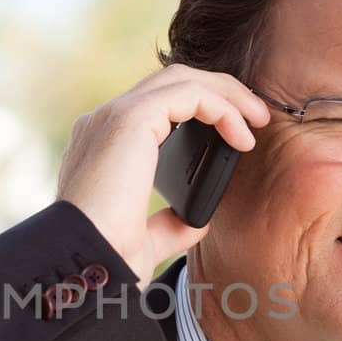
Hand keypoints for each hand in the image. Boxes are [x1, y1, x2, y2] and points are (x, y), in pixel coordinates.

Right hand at [56, 64, 269, 286]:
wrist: (83, 261)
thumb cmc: (106, 257)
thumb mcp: (144, 240)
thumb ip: (168, 224)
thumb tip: (194, 220)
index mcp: (101, 145)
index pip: (156, 107)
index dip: (200, 110)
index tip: (235, 136)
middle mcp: (102, 122)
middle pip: (171, 82)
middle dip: (220, 92)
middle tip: (256, 119)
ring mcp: (113, 115)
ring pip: (183, 79)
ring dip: (227, 94)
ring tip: (258, 120)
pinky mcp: (130, 118)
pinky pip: (190, 93)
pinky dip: (223, 107)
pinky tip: (242, 135)